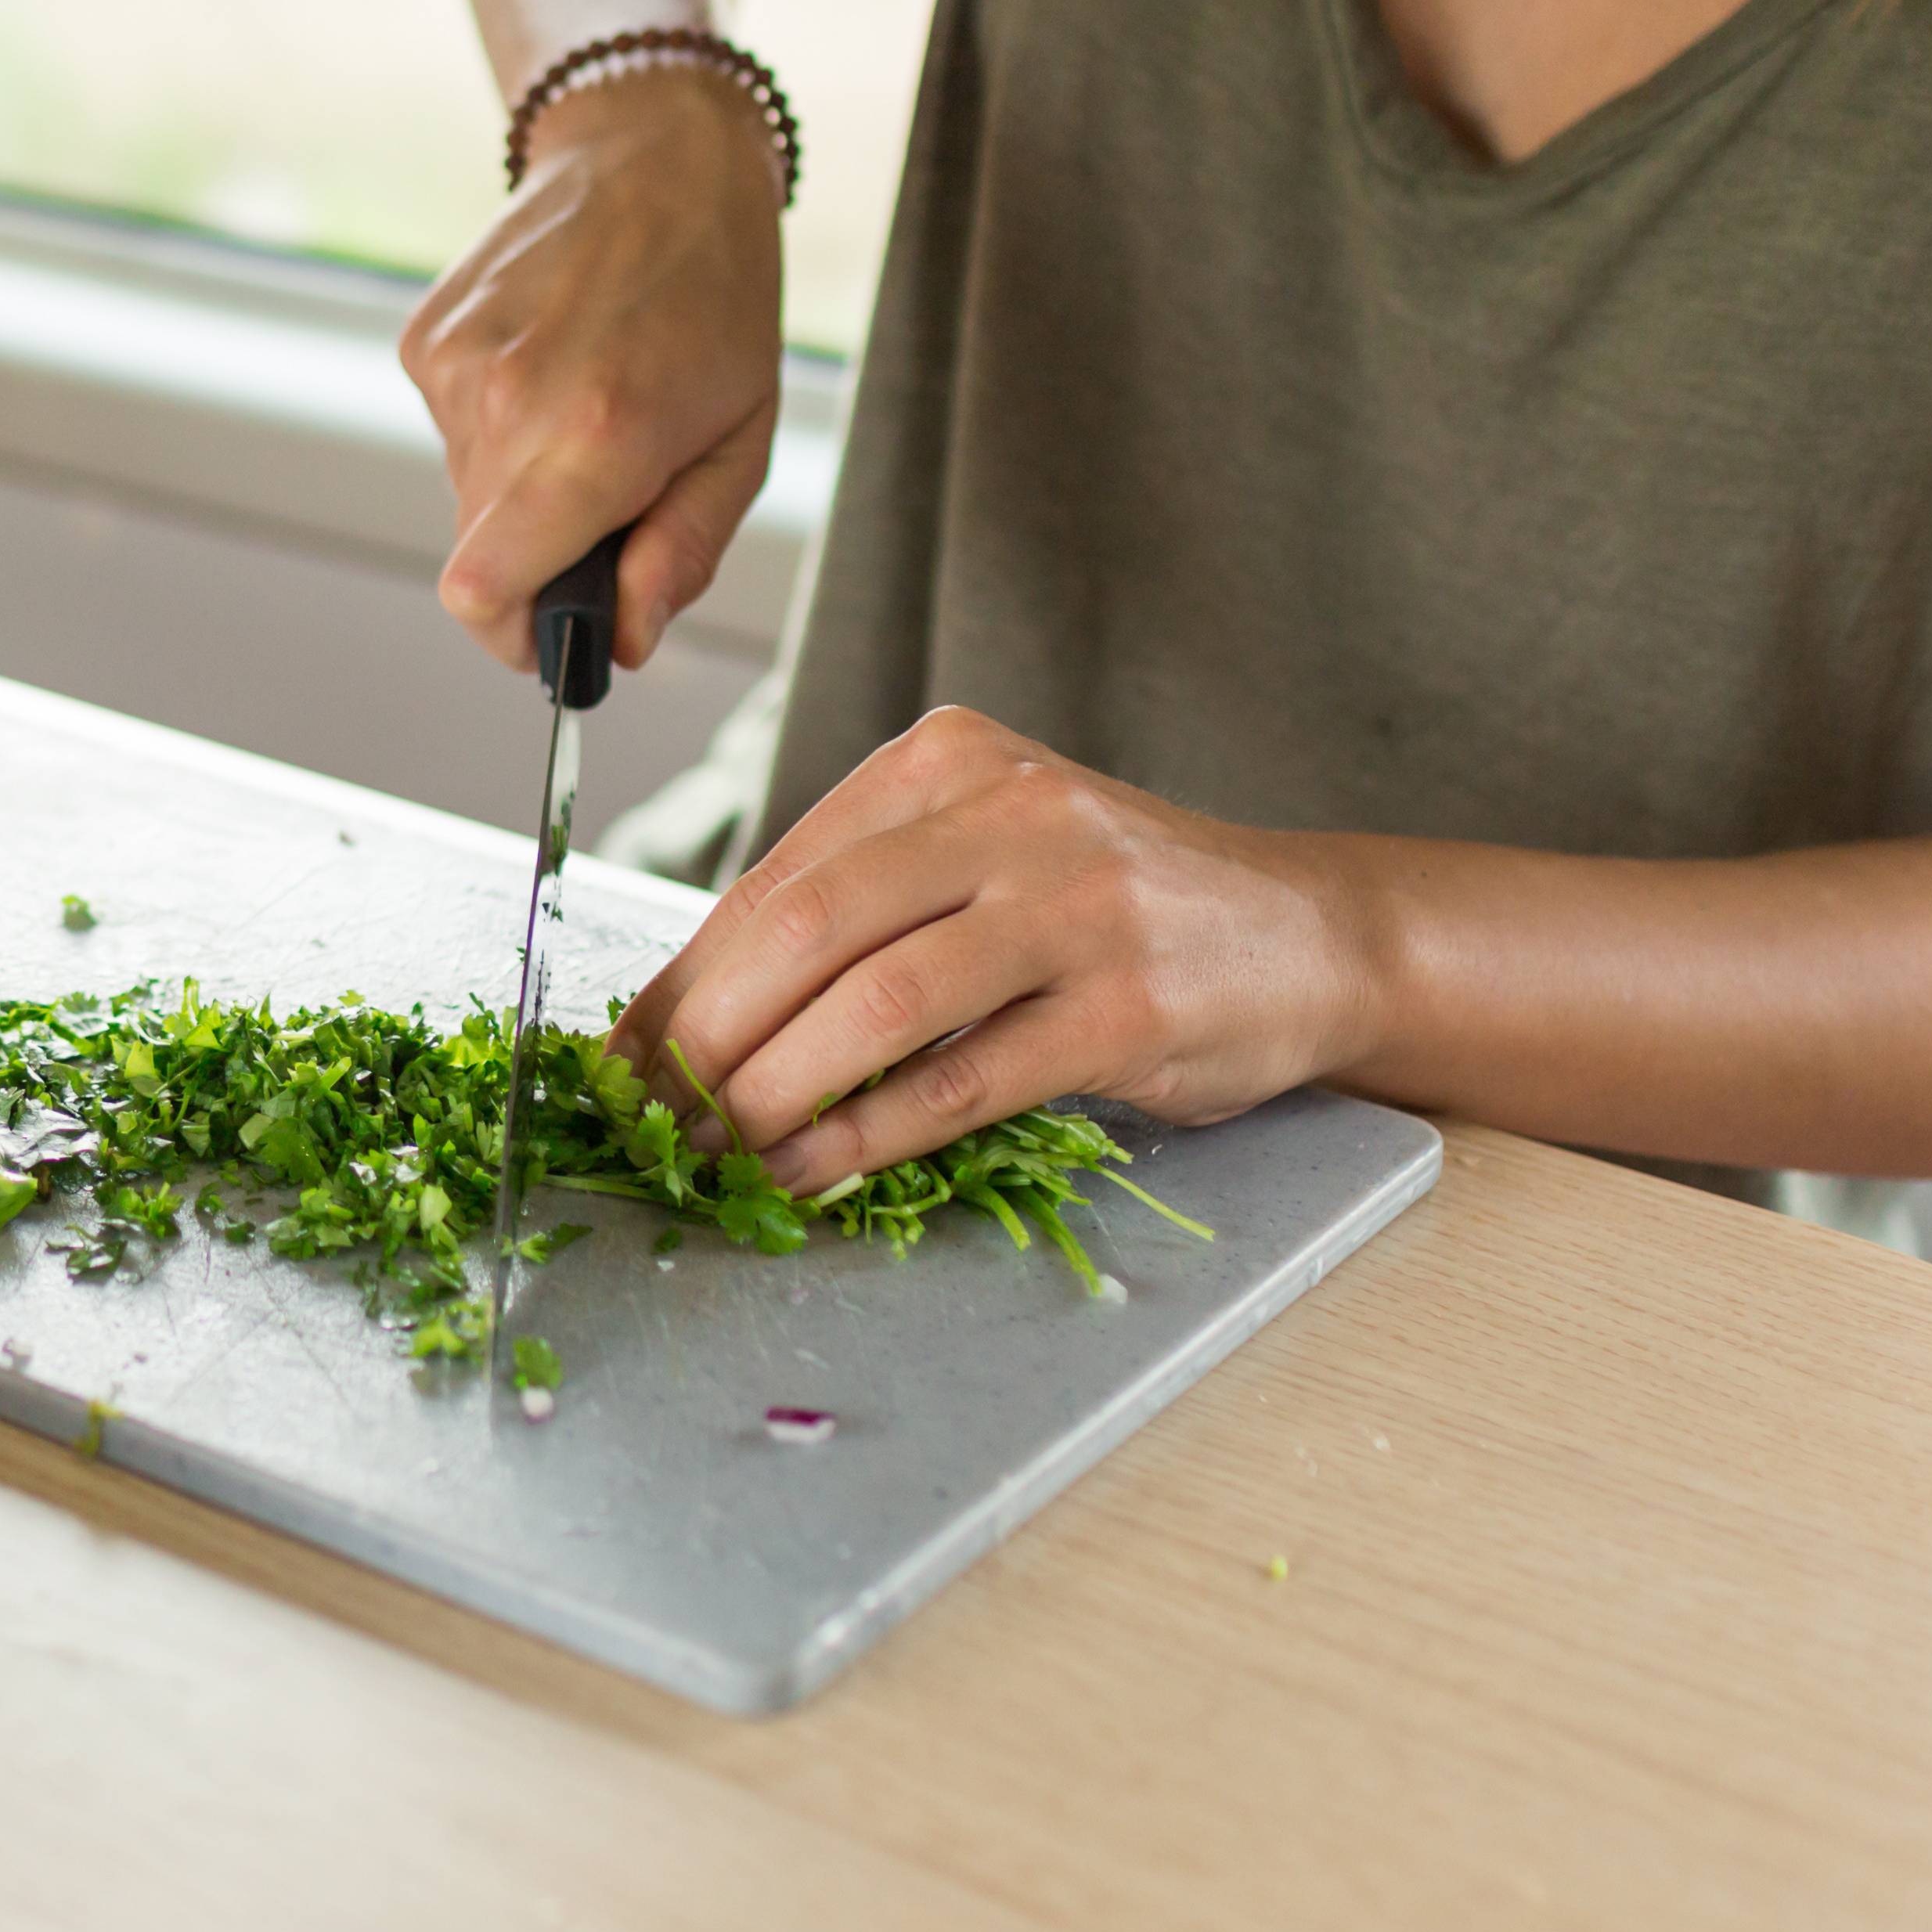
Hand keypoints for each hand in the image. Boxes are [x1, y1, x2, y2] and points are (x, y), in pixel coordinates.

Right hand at [398, 71, 782, 671]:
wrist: (653, 153)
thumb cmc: (717, 298)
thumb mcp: (742, 440)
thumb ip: (684, 554)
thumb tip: (626, 642)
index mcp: (596, 437)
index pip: (483, 592)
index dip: (518, 637)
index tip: (560, 631)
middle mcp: (507, 401)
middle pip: (481, 556)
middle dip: (543, 555)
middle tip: (613, 490)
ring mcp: (454, 366)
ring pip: (469, 494)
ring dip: (524, 484)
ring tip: (589, 402)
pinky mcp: (425, 339)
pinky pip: (453, 432)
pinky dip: (498, 426)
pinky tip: (551, 362)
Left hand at [612, 709, 1376, 1187]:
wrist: (1308, 933)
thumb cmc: (1116, 910)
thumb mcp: (985, 862)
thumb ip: (861, 911)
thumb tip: (692, 1016)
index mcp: (949, 761)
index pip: (778, 877)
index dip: (684, 980)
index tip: (622, 1061)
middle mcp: (1009, 812)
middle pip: (808, 927)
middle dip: (709, 1037)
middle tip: (655, 1118)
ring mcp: (1076, 905)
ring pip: (876, 1002)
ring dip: (775, 1093)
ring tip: (719, 1153)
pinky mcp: (1126, 1006)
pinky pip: (964, 1079)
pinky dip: (871, 1133)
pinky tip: (816, 1170)